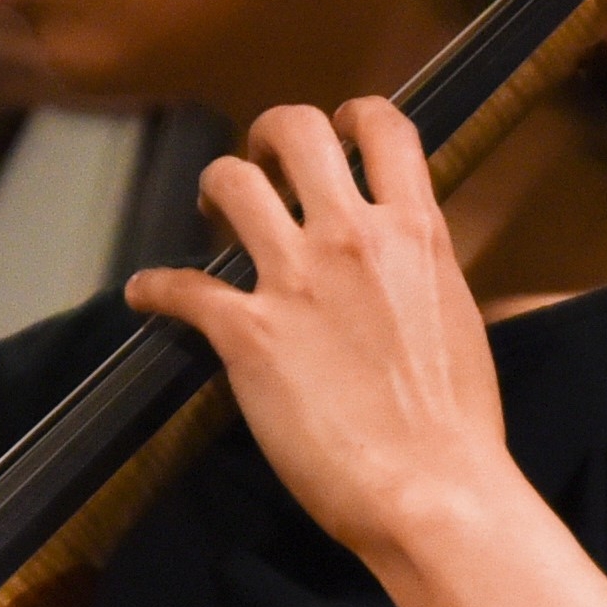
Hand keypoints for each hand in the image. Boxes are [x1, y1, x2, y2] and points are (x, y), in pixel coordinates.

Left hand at [124, 100, 524, 580]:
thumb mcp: (459, 319)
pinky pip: (180, 285)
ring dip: (213, 189)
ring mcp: (296, 281)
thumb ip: (425, 275)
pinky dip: (155, 288)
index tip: (337, 128)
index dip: (352, 115)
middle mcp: (353, 238)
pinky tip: (146, 295)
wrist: (434, 490)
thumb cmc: (457, 426)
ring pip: (231, 182)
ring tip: (210, 214)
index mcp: (415, 233)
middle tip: (260, 165)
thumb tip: (413, 270)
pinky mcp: (247, 333)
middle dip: (268, 136)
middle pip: (296, 131)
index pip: (384, 128)